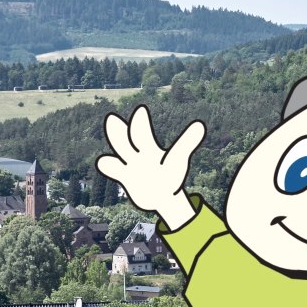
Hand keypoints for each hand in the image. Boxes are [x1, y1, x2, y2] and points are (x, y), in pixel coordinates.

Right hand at [95, 105, 204, 228]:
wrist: (163, 196)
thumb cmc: (171, 174)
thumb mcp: (178, 158)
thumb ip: (187, 142)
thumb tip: (200, 125)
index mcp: (149, 149)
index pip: (143, 133)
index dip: (142, 122)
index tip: (141, 110)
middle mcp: (137, 154)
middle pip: (125, 140)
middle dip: (118, 131)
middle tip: (112, 118)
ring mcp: (129, 165)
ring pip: (118, 152)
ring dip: (112, 150)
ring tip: (106, 147)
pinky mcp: (125, 177)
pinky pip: (113, 169)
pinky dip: (108, 166)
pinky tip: (105, 162)